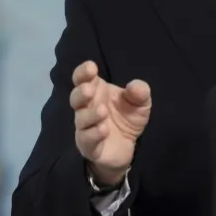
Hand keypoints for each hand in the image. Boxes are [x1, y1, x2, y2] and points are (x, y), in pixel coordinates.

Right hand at [70, 60, 151, 184]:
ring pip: (80, 119)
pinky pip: (86, 139)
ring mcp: (85, 127)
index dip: (83, 72)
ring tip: (103, 111)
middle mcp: (86, 107)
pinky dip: (94, 133)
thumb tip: (134, 86)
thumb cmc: (127, 118)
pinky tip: (104, 129)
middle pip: (75, 98)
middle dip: (80, 92)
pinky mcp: (88, 145)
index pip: (81, 78)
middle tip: (90, 90)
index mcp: (95, 91)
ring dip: (90, 114)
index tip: (92, 68)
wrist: (127, 147)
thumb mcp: (140, 103)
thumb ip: (140, 93)